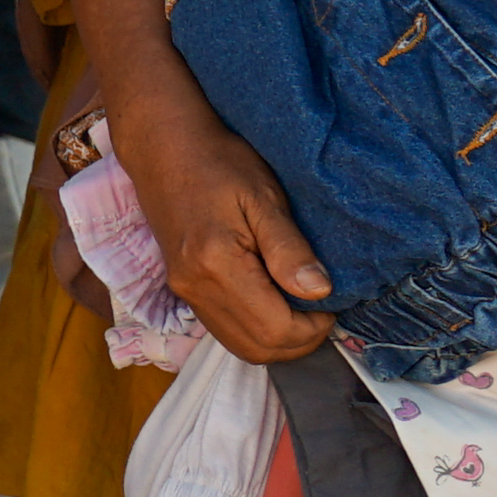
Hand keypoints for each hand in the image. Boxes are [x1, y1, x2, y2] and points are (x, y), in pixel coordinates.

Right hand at [105, 78, 333, 361]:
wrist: (164, 147)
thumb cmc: (218, 162)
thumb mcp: (263, 197)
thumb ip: (289, 248)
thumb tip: (320, 292)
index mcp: (217, 265)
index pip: (276, 329)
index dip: (314, 327)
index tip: (332, 301)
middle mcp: (195, 287)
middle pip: (257, 349)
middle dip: (299, 341)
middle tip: (322, 310)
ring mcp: (184, 290)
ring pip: (240, 345)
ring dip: (278, 339)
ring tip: (300, 306)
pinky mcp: (182, 286)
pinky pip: (224, 329)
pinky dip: (255, 328)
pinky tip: (273, 299)